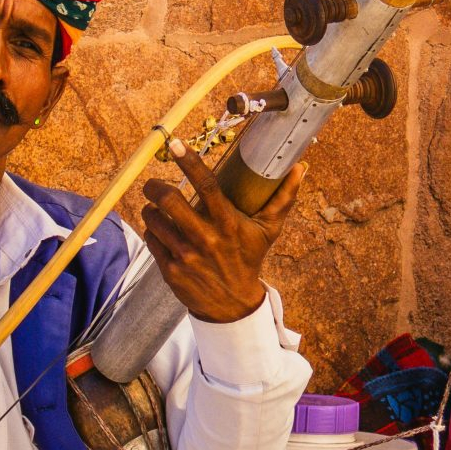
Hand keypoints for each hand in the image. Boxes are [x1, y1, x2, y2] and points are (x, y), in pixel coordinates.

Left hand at [140, 143, 304, 323]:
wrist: (233, 306)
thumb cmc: (249, 259)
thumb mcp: (268, 231)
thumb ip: (283, 198)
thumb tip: (299, 168)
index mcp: (228, 223)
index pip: (206, 185)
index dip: (188, 161)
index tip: (175, 144)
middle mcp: (205, 238)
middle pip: (169, 199)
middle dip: (155, 187)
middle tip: (154, 184)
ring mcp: (185, 255)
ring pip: (154, 219)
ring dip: (151, 209)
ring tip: (156, 208)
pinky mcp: (170, 270)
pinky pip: (151, 239)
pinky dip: (152, 230)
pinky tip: (160, 230)